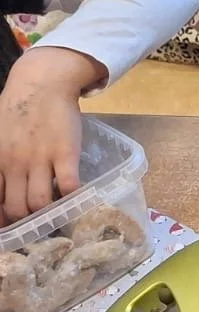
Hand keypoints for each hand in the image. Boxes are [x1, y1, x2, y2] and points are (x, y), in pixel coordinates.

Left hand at [0, 47, 100, 221]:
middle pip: (17, 208)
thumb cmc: (15, 108)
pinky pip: (70, 186)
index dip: (2, 221)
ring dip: (48, 214)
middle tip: (35, 223)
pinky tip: (76, 198)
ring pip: (40, 203)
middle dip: (25, 222)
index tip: (10, 228)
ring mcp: (40, 159)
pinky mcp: (66, 153)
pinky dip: (73, 198)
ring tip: (55, 213)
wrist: (42, 84)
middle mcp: (14, 164)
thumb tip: (1, 183)